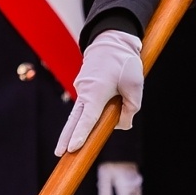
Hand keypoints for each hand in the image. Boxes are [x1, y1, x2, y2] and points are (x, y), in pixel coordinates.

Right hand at [57, 31, 143, 154]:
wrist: (111, 40)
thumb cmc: (124, 62)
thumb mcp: (135, 84)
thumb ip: (131, 107)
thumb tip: (122, 124)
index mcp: (96, 91)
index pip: (88, 118)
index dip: (81, 134)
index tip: (73, 148)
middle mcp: (85, 91)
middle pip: (74, 119)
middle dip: (67, 137)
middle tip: (60, 154)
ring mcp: (82, 88)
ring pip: (77, 113)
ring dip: (72, 130)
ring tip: (65, 148)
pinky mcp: (85, 87)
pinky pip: (85, 105)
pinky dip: (83, 117)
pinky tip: (85, 125)